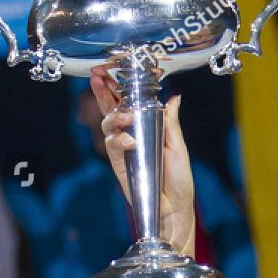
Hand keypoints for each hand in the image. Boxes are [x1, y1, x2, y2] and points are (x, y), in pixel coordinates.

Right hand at [89, 67, 195, 255]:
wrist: (173, 206)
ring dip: (114, 117)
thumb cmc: (178, 178)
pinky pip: (111, 144)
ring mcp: (123, 147)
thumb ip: (171, 123)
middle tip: (99, 78)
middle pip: (112, 107)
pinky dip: (118, 139)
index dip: (118, 85)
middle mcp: (132, 133)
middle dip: (103, 91)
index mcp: (147, 126)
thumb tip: (174, 97)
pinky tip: (128, 141)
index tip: (110, 70)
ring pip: (108, 123)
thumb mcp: (178, 147)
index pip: (130, 101)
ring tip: (126, 118)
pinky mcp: (119, 162)